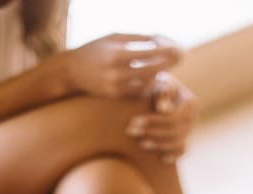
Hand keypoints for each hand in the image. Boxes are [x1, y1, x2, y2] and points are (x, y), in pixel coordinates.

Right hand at [66, 34, 181, 100]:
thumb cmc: (95, 49)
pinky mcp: (115, 97)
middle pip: (151, 70)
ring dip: (158, 74)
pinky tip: (153, 77)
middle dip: (168, 64)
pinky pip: (138, 92)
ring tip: (166, 66)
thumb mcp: (113, 37)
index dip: (166, 52)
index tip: (178, 49)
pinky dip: (148, 84)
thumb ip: (136, 38)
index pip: (149, 54)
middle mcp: (118, 73)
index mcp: (118, 54)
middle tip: (180, 57)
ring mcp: (116, 87)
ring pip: (146, 83)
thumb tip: (159, 40)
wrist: (72, 71)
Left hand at [126, 76, 198, 162]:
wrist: (158, 88)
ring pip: (177, 143)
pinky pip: (182, 151)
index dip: (153, 122)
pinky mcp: (186, 138)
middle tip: (131, 131)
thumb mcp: (157, 82)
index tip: (133, 121)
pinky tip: (161, 158)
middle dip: (152, 133)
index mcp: (191, 102)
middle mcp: (194, 117)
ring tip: (140, 142)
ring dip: (158, 145)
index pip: (172, 118)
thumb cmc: (156, 83)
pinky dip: (173, 155)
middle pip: (175, 132)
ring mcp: (191, 129)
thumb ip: (160, 92)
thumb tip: (163, 109)